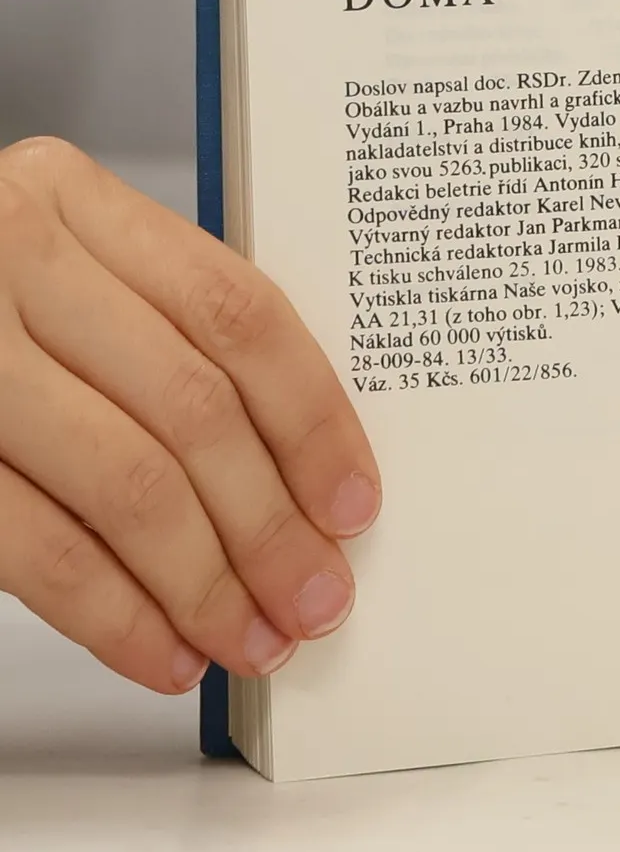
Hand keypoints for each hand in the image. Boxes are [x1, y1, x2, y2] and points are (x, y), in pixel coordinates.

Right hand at [0, 138, 378, 692]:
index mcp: (69, 199)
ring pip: (126, 483)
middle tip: (315, 598)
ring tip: (252, 638)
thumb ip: (165, 337)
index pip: (237, 315)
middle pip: (193, 409)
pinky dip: (113, 615)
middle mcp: (9, 256)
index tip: (353, 504)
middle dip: (270, 526)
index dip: (312, 421)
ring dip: (204, 585)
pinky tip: (163, 651)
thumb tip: (298, 477)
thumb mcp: (66, 273)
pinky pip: (34, 546)